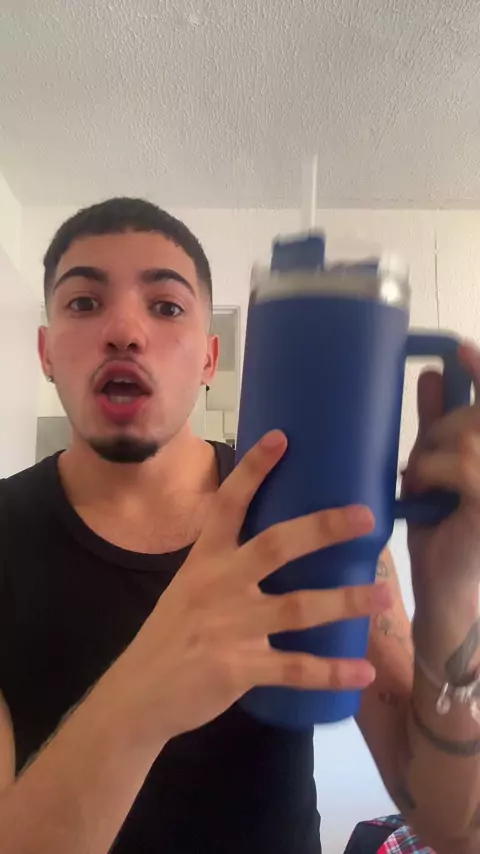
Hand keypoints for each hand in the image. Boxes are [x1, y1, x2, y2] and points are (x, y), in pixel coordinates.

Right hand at [108, 431, 391, 746]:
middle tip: (365, 516)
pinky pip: (294, 669)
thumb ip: (228, 566)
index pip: (228, 504)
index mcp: (204, 559)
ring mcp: (228, 628)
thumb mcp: (190, 586)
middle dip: (322, 529)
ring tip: (386, 593)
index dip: (253, 470)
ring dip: (346, 601)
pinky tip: (363, 672)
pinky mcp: (237, 669)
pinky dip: (331, 672)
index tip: (282, 438)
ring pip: (297, 608)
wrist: (139, 694)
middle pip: (274, 546)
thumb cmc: (172, 633)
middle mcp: (217, 585)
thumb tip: (281, 544)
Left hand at [403, 342, 479, 597]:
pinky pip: (464, 463)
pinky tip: (423, 491)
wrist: (444, 591)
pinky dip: (433, 470)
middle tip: (420, 460)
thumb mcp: (436, 467)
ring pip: (468, 436)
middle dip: (441, 426)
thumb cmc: (440, 530)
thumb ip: (439, 424)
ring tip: (420, 481)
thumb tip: (430, 374)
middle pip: (476, 416)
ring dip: (433, 452)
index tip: (459, 349)